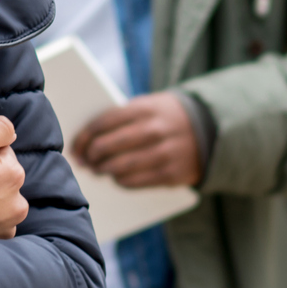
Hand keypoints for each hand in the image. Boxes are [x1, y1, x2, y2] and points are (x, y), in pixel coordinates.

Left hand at [72, 93, 200, 188]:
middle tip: (83, 161)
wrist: (210, 128)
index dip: (86, 136)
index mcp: (145, 108)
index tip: (76, 145)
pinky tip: (116, 178)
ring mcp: (165, 153)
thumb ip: (122, 118)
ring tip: (97, 170)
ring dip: (104, 170)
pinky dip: (121, 181)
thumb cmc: (165, 117)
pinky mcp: (171, 174)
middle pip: (110, 145)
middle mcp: (155, 130)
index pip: (105, 122)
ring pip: (121, 166)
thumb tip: (88, 140)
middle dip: (92, 155)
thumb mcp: (148, 106)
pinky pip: (137, 181)